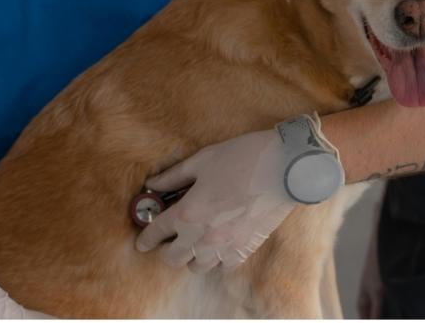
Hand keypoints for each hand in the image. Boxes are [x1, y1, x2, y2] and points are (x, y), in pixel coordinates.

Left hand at [135, 128, 295, 273]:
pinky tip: (217, 246)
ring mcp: (225, 246)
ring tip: (192, 243)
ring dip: (190, 256)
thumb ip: (173, 176)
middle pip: (173, 258)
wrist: (282, 168)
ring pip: (197, 267)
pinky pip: (223, 267)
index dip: (145, 238)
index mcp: (187, 213)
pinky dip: (216, 260)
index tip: (142, 241)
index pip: (156, 233)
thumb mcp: (201, 161)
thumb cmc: (241, 158)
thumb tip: (153, 184)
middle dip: (165, 250)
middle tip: (168, 239)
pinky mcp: (245, 249)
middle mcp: (202, 236)